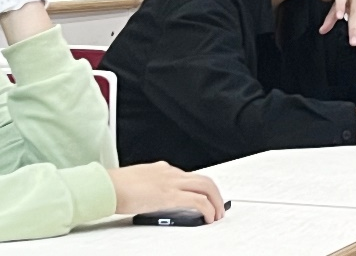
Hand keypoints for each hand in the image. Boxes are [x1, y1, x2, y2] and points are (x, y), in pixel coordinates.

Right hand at [108, 162, 225, 222]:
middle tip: (218, 205)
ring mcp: (172, 183)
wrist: (106, 186)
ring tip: (217, 214)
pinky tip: (209, 218)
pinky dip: (208, 208)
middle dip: (215, 193)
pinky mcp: (170, 196)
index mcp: (162, 169)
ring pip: (206, 186)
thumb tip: (150, 198)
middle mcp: (170, 173)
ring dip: (216, 201)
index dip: (199, 188)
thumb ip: (148, 186)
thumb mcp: (136, 182)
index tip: (203, 197)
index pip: (188, 176)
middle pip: (203, 179)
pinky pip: (198, 201)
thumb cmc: (113, 186)